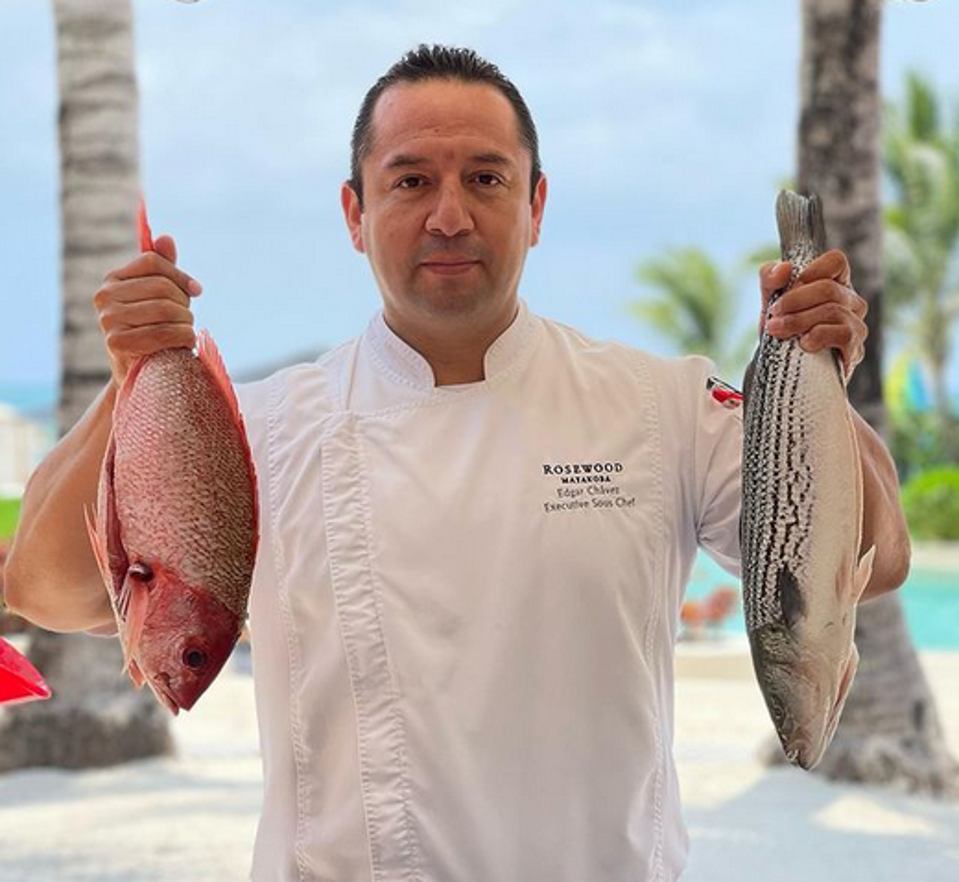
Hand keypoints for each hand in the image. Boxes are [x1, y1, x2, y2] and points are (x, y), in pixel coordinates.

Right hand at [93, 235, 202, 387]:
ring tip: (185, 332)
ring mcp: (108, 320)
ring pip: (166, 309)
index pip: (153, 262)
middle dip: (184, 304)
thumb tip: (166, 239)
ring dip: (186, 323)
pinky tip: (185, 344)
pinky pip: (164, 333)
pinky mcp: (117, 344)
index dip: (181, 276)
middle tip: (187, 320)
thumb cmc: (153, 330)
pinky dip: (183, 338)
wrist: (141, 373)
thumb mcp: (158, 298)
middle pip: (162, 287)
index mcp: (112, 280)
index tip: (197, 291)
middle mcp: (104, 297)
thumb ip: (162, 269)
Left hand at [758, 250, 868, 380]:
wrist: (782, 368)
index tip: (789, 286)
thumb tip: (784, 268)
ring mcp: (857, 326)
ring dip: (799, 321)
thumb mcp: (769, 300)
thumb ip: (770, 278)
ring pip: (833, 311)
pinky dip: (818, 337)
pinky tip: (803, 344)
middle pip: (829, 289)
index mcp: (835, 283)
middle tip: (773, 315)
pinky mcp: (854, 350)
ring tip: (778, 331)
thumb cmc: (782, 328)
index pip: (836, 261)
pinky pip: (843, 335)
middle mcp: (851, 302)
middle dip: (794, 301)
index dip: (812, 270)